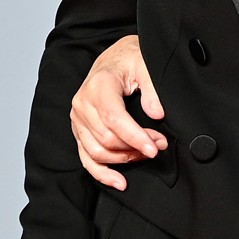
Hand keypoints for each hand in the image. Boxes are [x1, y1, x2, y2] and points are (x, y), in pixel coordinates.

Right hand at [71, 35, 166, 190]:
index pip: (114, 119)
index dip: (135, 137)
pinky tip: (119, 181)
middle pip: (106, 138)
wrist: (115, 57)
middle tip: (161, 145)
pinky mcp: (79, 130)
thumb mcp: (146, 64)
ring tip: (147, 154)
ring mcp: (77, 119)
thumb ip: (152, 88)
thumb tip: (156, 113)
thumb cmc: (131, 59)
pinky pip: (86, 158)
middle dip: (136, 147)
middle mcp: (82, 104)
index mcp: (98, 86)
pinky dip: (102, 173)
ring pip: (97, 151)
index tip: (156, 147)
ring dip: (124, 159)